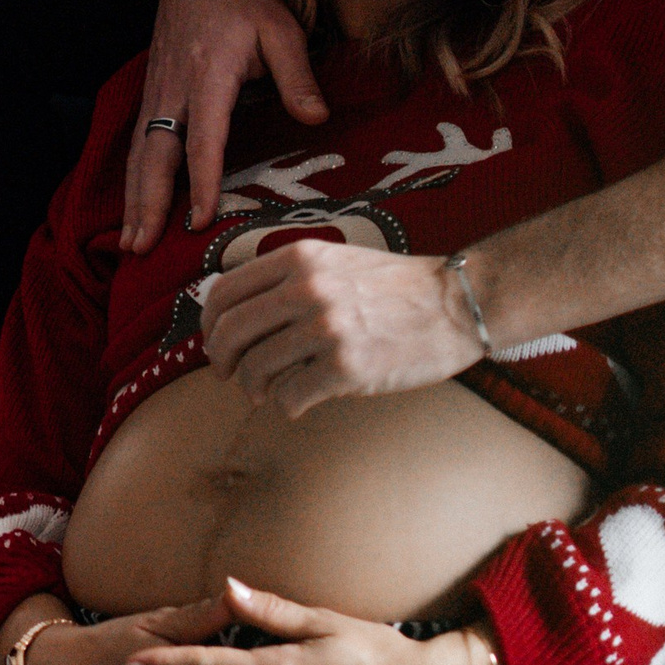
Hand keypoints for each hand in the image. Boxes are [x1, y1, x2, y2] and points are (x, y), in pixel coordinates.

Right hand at [120, 0, 324, 251]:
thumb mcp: (281, 27)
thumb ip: (298, 75)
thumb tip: (317, 117)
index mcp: (208, 76)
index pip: (203, 139)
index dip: (202, 181)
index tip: (200, 220)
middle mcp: (174, 90)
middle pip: (155, 156)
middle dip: (147, 204)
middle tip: (142, 248)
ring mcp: (157, 93)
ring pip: (138, 154)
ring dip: (133, 200)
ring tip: (131, 241)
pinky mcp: (152, 94)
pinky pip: (137, 144)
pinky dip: (132, 179)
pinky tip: (133, 206)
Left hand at [201, 244, 478, 415]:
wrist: (455, 304)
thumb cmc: (395, 287)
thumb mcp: (335, 261)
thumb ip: (287, 279)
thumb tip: (232, 314)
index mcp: (299, 259)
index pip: (225, 291)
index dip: (209, 323)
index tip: (213, 341)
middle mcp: (307, 289)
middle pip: (229, 331)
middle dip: (220, 360)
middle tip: (227, 374)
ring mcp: (325, 329)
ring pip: (255, 369)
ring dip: (255, 387)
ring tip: (269, 390)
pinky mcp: (345, 367)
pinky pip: (289, 397)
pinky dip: (288, 404)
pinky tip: (302, 400)